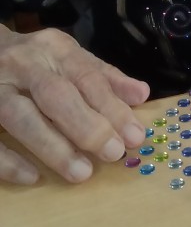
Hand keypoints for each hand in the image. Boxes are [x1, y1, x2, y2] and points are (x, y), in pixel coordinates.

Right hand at [0, 27, 148, 185]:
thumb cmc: (36, 60)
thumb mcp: (70, 57)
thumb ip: (105, 77)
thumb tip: (142, 95)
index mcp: (54, 49)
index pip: (87, 77)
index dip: (112, 107)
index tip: (134, 136)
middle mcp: (23, 64)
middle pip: (56, 94)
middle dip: (87, 126)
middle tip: (113, 153)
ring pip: (21, 117)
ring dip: (54, 146)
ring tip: (82, 172)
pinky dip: (9, 161)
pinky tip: (33, 177)